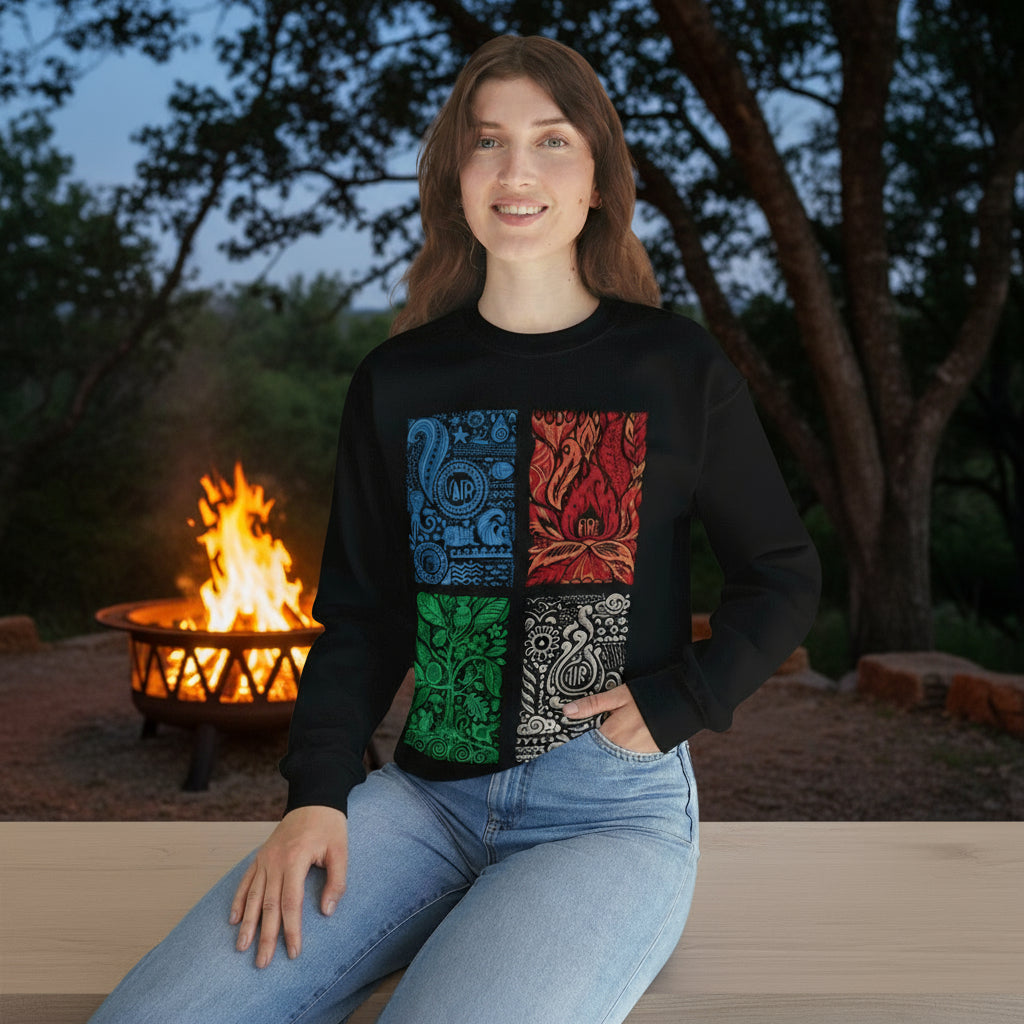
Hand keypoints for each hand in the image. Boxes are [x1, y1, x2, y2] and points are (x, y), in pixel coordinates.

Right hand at [229, 804, 347, 968]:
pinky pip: (246, 881)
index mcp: (295, 860)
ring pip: (252, 896)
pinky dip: (238, 900)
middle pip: (268, 905)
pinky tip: (234, 919)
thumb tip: (326, 912)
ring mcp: (265, 859)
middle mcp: (275, 862)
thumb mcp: (341, 851)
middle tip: (262, 963)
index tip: (293, 952)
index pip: (291, 903)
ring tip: (241, 948)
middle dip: (265, 936)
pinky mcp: (260, 856)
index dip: (291, 930)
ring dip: (247, 924)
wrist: (313, 799)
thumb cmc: (330, 826)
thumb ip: (337, 881)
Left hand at [563, 685, 660, 752]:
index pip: (587, 742)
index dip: (581, 738)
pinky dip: (624, 750)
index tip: (574, 737)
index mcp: (612, 734)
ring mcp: (636, 755)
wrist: (682, 702)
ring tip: (614, 735)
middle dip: (594, 745)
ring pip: (614, 755)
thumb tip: (566, 711)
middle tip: (593, 736)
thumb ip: (592, 704)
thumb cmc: (647, 696)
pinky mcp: (648, 756)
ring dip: (609, 748)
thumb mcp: (618, 696)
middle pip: (600, 751)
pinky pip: (628, 756)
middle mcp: (622, 749)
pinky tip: (627, 739)